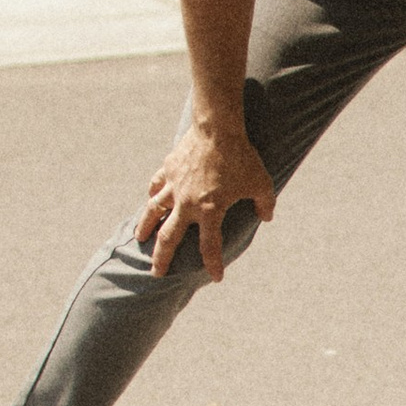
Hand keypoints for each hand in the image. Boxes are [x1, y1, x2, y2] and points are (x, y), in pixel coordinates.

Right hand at [134, 117, 274, 283]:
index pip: (210, 246)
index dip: (213, 264)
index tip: (216, 277)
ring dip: (146, 228)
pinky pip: (155, 186)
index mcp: (210, 210)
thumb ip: (265, 203)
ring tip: (140, 240)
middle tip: (156, 273)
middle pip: (169, 238)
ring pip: (153, 212)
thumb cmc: (241, 157)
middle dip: (162, 259)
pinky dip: (152, 196)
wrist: (217, 127)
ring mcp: (174, 186)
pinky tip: (150, 201)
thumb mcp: (261, 183)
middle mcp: (187, 203)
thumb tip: (266, 217)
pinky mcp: (168, 169)